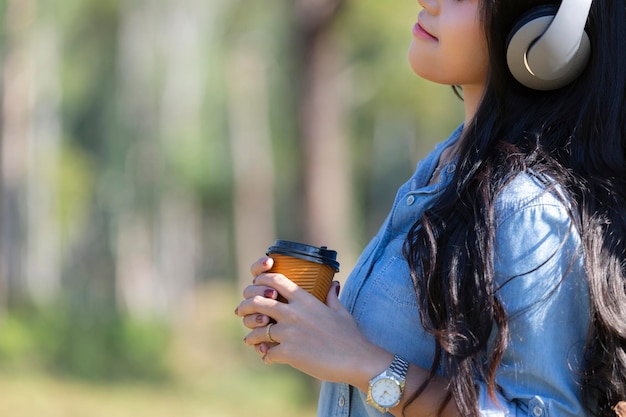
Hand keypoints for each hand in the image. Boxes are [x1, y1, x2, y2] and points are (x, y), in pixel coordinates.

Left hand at [235, 259, 386, 386]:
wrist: (356, 359)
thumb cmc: (350, 336)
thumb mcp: (341, 311)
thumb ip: (331, 296)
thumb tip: (333, 284)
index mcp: (305, 299)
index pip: (275, 280)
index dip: (260, 280)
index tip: (254, 285)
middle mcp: (293, 312)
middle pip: (257, 301)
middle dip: (245, 306)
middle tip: (241, 312)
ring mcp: (289, 333)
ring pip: (257, 330)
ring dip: (252, 336)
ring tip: (251, 340)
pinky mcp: (288, 353)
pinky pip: (267, 353)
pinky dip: (266, 356)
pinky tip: (268, 358)